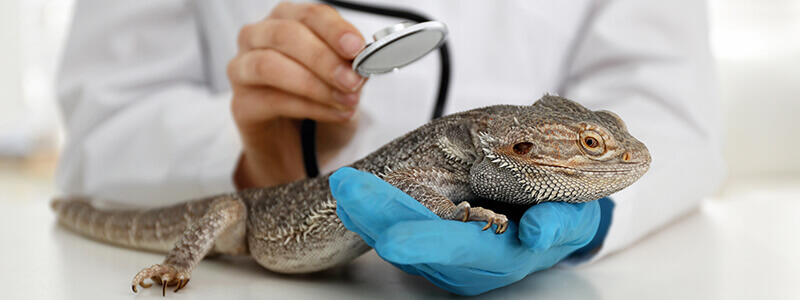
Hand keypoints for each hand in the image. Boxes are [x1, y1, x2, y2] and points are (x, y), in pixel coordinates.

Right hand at [229, 2, 366, 188]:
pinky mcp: (241, 104)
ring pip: (269, 64)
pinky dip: (308, 107)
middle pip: (285, 34)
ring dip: (314, 84)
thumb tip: (363, 63)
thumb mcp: (343, 83)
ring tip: (346, 101)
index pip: (310, 15)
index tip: (357, 48)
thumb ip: (350, 68)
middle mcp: (258, 38)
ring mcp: (243, 69)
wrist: (296, 151)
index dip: (334, 29)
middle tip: (352, 80)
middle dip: (324, 58)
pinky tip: (334, 114)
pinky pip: (271, 100)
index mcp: (287, 21)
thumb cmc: (318, 106)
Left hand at [330, 167, 602, 294]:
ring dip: (368, 215)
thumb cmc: (564, 216)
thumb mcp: (575, 218)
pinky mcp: (432, 246)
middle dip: (379, 217)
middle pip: (418, 243)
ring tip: (344, 186)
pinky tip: (352, 198)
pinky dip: (372, 215)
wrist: (554, 225)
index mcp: (504, 257)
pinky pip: (395, 231)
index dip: (426, 242)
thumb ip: (560, 224)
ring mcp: (446, 259)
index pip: (460, 249)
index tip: (391, 238)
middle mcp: (468, 265)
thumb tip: (536, 231)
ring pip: (400, 239)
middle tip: (348, 189)